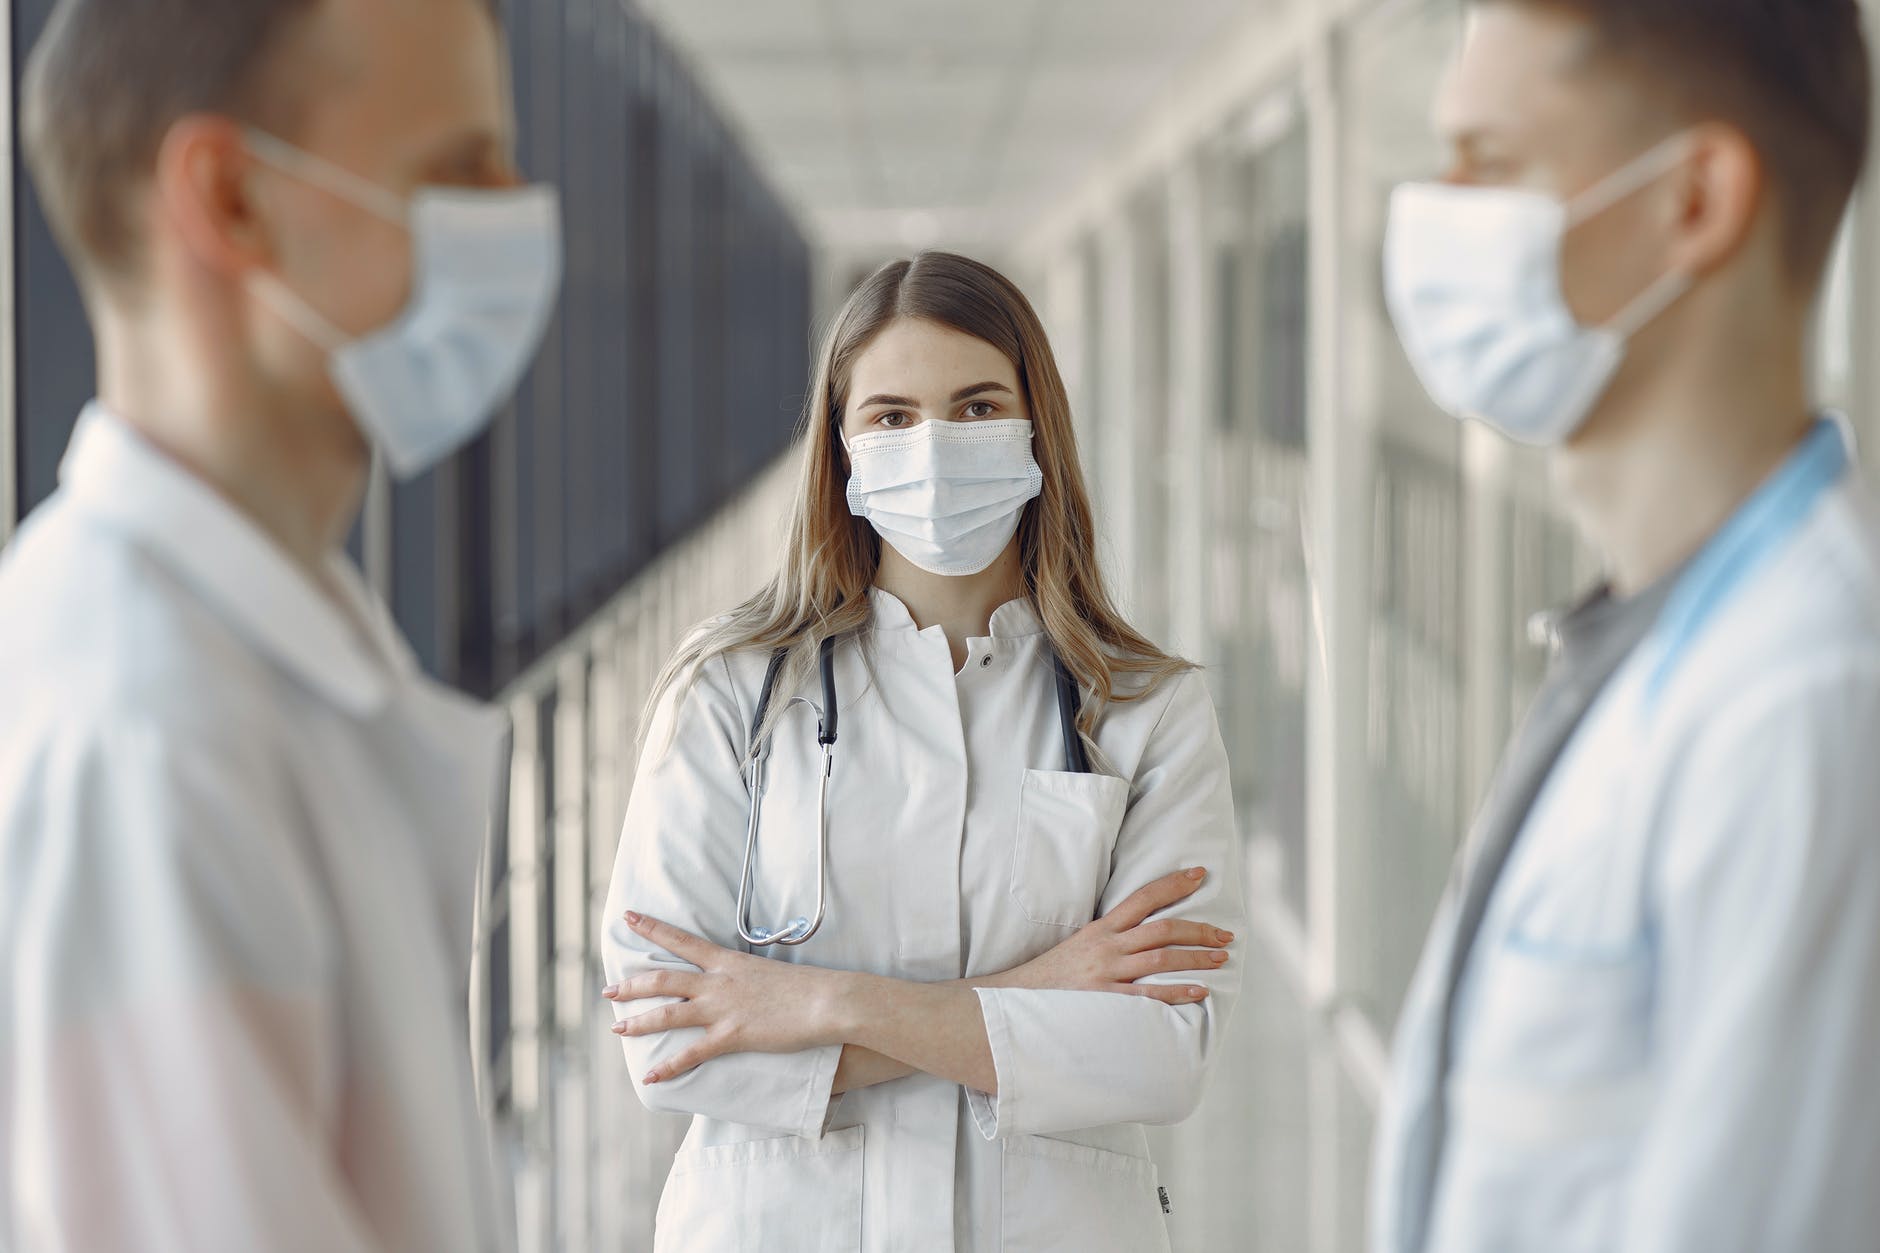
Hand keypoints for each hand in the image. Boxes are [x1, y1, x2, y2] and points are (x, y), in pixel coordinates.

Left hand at [603, 911, 843, 1083]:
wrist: (826, 1001)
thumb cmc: (805, 987)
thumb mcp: (767, 972)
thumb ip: (745, 977)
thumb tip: (737, 982)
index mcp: (727, 961)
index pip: (680, 940)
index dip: (651, 928)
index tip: (628, 917)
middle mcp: (718, 982)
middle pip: (663, 979)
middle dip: (631, 984)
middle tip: (607, 990)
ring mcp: (722, 1009)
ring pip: (668, 1013)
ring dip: (638, 1022)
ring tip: (616, 1027)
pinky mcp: (732, 1036)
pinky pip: (692, 1054)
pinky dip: (669, 1066)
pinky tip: (651, 1076)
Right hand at [991, 867, 1233, 1004]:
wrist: (1017, 1000)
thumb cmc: (1053, 976)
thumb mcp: (1081, 945)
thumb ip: (1112, 937)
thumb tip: (1146, 932)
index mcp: (1101, 928)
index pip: (1143, 897)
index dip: (1174, 884)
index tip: (1200, 875)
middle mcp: (1107, 946)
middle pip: (1163, 928)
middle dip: (1199, 929)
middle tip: (1225, 935)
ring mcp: (1107, 972)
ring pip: (1161, 957)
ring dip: (1196, 957)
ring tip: (1220, 958)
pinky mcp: (1106, 1000)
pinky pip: (1148, 995)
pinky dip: (1177, 991)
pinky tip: (1199, 991)